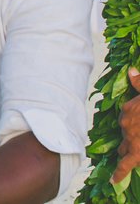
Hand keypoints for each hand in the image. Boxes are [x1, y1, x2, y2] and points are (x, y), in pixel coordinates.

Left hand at [114, 67, 139, 183]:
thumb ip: (139, 82)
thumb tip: (130, 70)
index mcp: (128, 109)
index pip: (126, 117)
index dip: (132, 121)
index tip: (136, 122)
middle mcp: (125, 123)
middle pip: (124, 132)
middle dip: (130, 135)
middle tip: (137, 135)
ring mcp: (131, 139)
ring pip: (124, 147)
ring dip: (126, 150)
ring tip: (125, 154)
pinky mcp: (137, 152)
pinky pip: (125, 164)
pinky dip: (119, 173)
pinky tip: (113, 181)